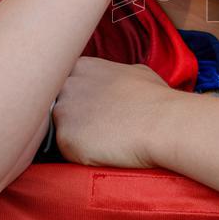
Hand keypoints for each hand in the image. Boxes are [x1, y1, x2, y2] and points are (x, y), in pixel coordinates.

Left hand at [53, 56, 179, 167]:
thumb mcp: (135, 72)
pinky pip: (66, 149)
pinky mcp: (64, 138)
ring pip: (59, 127)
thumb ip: (113, 73)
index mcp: (83, 66)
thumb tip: (115, 82)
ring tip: (102, 140)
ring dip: (75, 135)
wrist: (162, 124)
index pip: (65, 81)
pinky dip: (80, 153)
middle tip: (96, 126)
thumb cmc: (156, 100)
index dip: (77, 97)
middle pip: (56, 103)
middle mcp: (67, 85)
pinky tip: (101, 151)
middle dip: (71, 115)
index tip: (93, 108)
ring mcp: (63, 111)